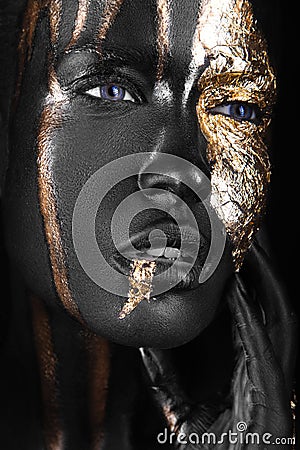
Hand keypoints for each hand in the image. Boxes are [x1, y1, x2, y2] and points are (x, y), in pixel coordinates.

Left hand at [140, 241, 296, 448]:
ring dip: (267, 281)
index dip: (245, 280)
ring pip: (278, 317)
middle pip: (271, 304)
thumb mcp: (180, 407)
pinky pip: (263, 346)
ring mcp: (273, 377)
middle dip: (264, 268)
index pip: (251, 313)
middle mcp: (266, 365)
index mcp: (249, 367)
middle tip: (251, 231)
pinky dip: (251, 317)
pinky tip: (238, 292)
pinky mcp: (271, 391)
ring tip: (254, 246)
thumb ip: (164, 378)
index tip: (228, 251)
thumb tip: (143, 347)